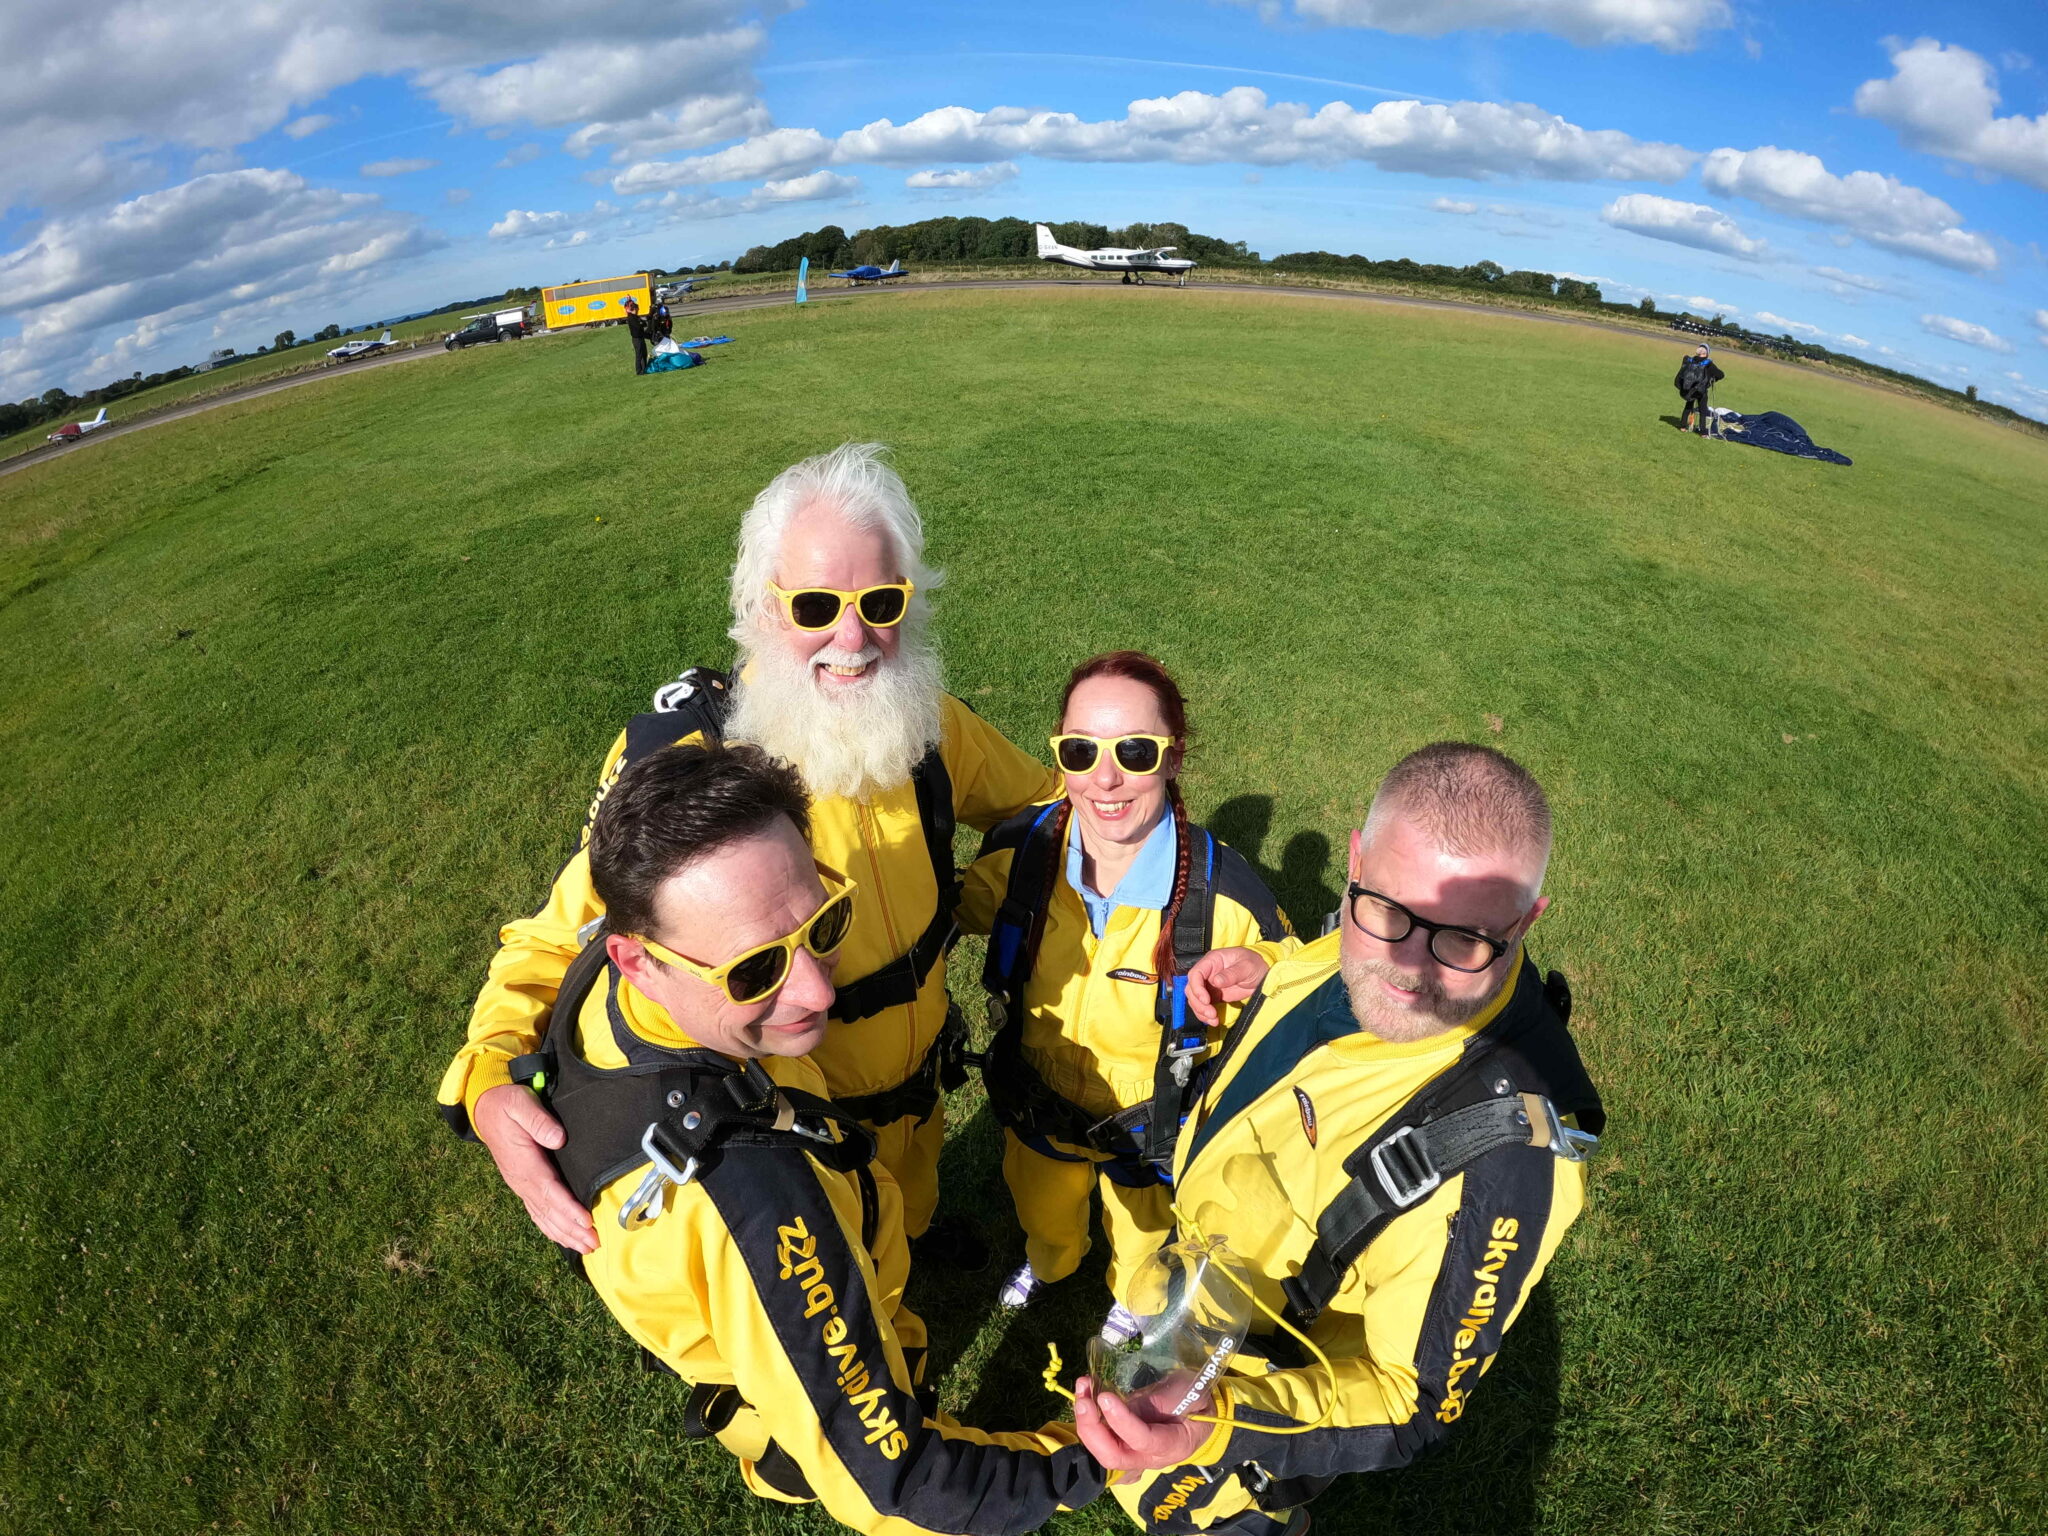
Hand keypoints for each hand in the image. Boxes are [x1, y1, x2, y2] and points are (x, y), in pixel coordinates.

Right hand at [474, 1083, 596, 1253]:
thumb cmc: (507, 1104)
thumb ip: (538, 1120)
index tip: (586, 1221)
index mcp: (523, 1163)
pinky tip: (563, 1237)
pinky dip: (551, 1228)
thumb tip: (558, 1138)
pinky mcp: (522, 1185)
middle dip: (572, 1229)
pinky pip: (537, 1212)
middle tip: (594, 1244)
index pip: (549, 1190)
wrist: (485, 1109)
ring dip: (564, 1233)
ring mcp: (520, 1185)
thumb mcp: (521, 1103)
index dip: (568, 1208)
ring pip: (543, 1216)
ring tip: (585, 1247)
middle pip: (549, 1210)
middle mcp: (521, 1180)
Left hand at [1072, 1375, 1213, 1471]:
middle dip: (1093, 1429)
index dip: (1122, 1422)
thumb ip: (1165, 1399)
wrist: (1199, 1414)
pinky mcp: (1121, 1442)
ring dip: (1085, 1420)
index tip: (1105, 1397)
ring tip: (1083, 1386)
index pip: (1143, 1440)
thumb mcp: (1190, 1392)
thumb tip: (1131, 1404)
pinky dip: (1088, 1416)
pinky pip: (1100, 1437)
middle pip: (1113, 1457)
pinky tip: (1085, 1390)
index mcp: (1172, 1445)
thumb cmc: (1197, 1402)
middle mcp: (1149, 1456)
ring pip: (1101, 1449)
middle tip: (1085, 1400)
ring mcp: (1133, 1452)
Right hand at [1184, 947, 1270, 1026]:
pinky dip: (1205, 1015)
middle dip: (1198, 1003)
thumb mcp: (1246, 967)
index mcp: (1212, 961)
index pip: (1195, 974)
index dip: (1197, 988)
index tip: (1206, 1000)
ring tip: (1214, 1020)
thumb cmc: (1255, 964)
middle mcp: (1207, 973)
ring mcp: (1209, 985)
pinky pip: (1204, 1006)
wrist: (1263, 974)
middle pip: (1192, 989)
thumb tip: (1216, 981)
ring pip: (1195, 999)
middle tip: (1211, 1013)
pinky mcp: (1214, 996)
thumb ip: (1231, 974)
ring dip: (1201, 1012)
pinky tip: (1214, 1020)